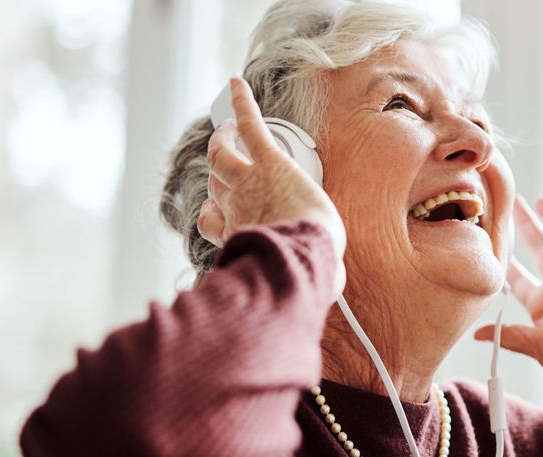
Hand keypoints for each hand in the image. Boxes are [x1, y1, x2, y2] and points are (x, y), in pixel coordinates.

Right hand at [198, 77, 346, 294]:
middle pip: (215, 183)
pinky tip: (238, 84)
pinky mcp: (268, 160)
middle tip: (225, 158)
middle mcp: (233, 206)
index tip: (219, 212)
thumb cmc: (304, 271)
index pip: (211, 220)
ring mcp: (247, 180)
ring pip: (221, 153)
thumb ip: (313, 276)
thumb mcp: (303, 278)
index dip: (213, 214)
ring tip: (227, 126)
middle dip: (217, 172)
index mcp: (236, 234)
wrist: (302, 254)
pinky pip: (250, 125)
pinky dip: (242, 102)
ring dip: (222, 138)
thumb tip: (332, 286)